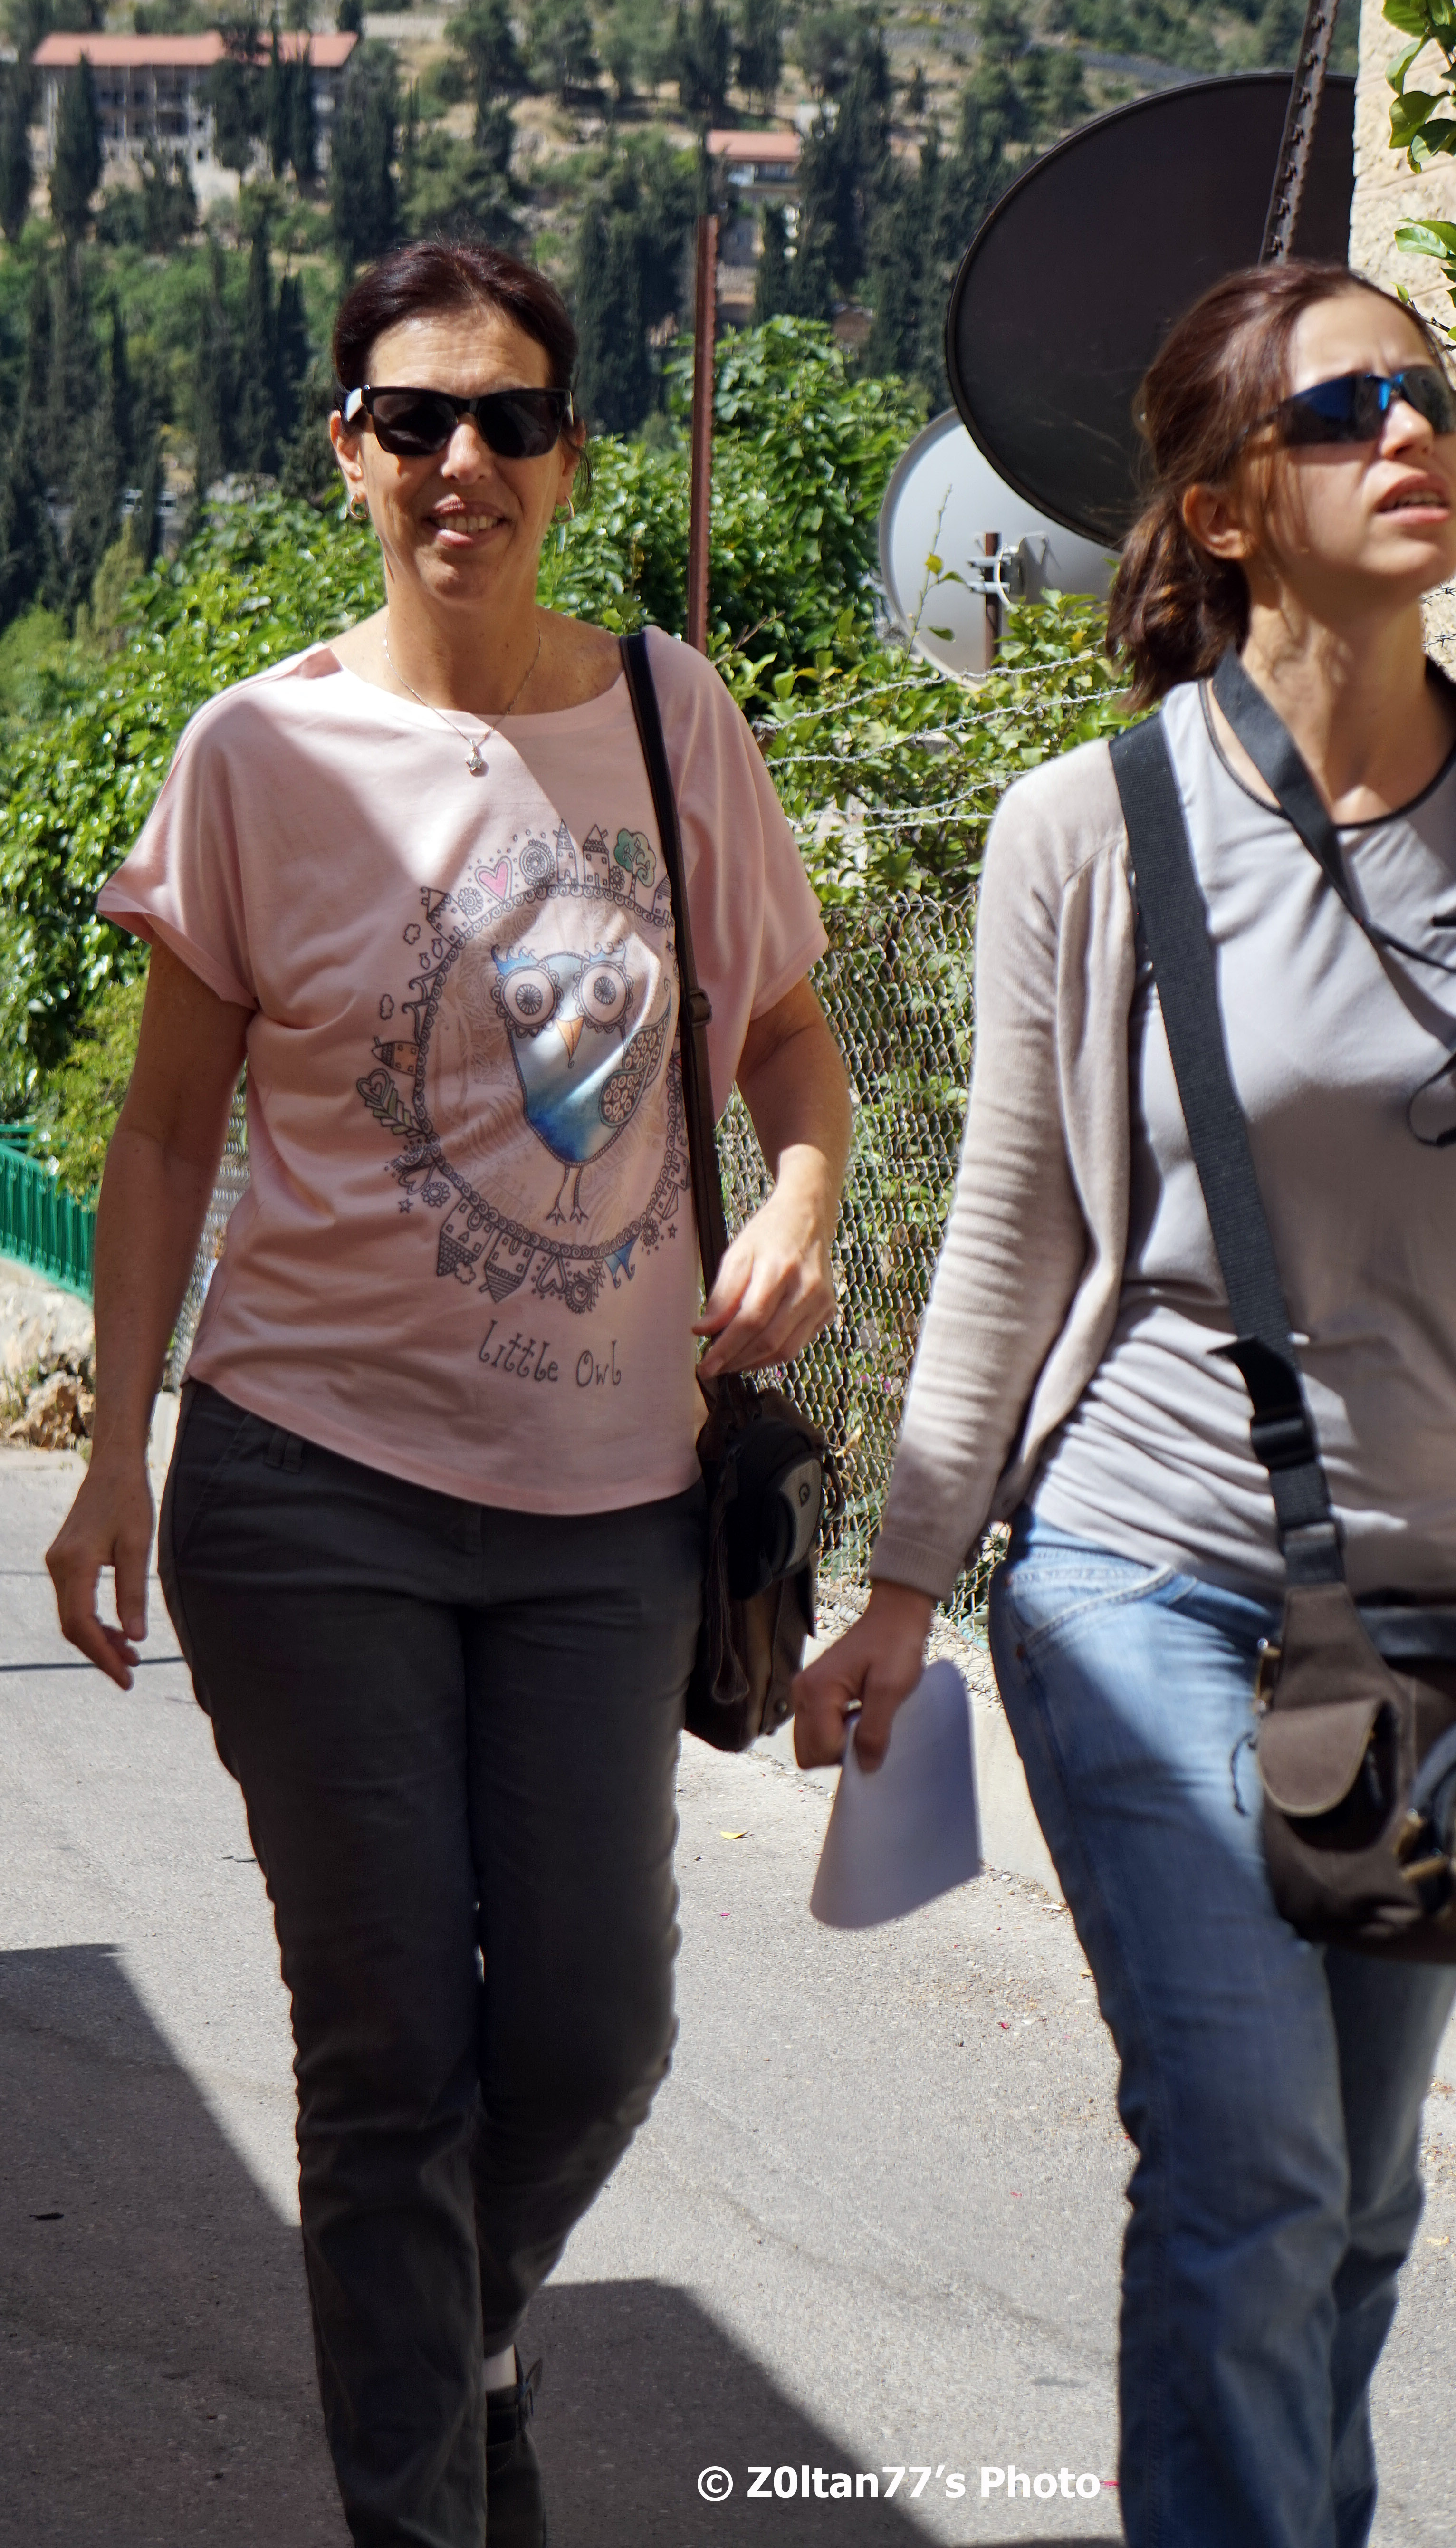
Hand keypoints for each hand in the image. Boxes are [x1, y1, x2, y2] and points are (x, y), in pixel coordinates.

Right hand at [46, 1455, 155, 1690]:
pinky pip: (75, 1601)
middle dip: (101, 1653)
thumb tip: (135, 1639)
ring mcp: (58, 1563)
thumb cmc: (130, 1501)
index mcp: (74, 1564)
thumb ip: (133, 1593)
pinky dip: (95, 1620)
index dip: (102, 1656)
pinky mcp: (65, 1560)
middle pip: (73, 1626)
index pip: (81, 1625)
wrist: (114, 1468)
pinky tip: (119, 1631)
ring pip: (73, 1615)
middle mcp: (58, 1566)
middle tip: (131, 1675)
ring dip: (99, 1638)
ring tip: (131, 1656)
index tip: (125, 1677)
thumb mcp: (137, 1547)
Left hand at [694, 1176, 834, 1378]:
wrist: (808, 1217)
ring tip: (731, 1362)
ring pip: (786, 1351)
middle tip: (714, 1367)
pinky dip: (773, 1355)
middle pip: (768, 1341)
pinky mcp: (828, 1311)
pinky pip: (798, 1345)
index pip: (750, 1321)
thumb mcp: (737, 1255)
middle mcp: (806, 1289)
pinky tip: (754, 1351)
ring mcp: (821, 1302)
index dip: (726, 1349)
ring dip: (754, 1363)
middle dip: (737, 1361)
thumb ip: (722, 1295)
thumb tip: (704, 1330)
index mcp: (779, 1271)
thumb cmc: (769, 1233)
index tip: (706, 1364)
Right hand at [792, 1580, 935, 1771]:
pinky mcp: (813, 1692)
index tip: (873, 1734)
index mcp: (815, 1690)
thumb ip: (875, 1731)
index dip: (849, 1753)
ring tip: (864, 1719)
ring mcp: (804, 1691)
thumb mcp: (891, 1689)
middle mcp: (801, 1692)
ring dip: (838, 1742)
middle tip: (867, 1729)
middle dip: (838, 1752)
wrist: (895, 1616)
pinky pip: (816, 1728)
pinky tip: (858, 1714)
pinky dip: (836, 1731)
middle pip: (808, 1752)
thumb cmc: (894, 1644)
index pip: (820, 1749)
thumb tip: (865, 1767)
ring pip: (810, 1743)